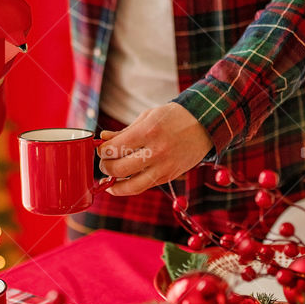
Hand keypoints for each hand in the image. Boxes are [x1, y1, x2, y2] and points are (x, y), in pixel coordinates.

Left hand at [98, 103, 213, 195]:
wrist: (204, 125)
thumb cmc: (173, 118)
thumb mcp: (148, 117)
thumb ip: (124, 131)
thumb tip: (103, 139)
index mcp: (149, 132)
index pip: (115, 148)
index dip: (102, 151)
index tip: (100, 149)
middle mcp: (157, 151)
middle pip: (120, 169)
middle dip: (105, 167)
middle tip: (103, 162)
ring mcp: (164, 167)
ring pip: (131, 186)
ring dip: (114, 184)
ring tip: (109, 179)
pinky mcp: (168, 177)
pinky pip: (144, 187)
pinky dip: (129, 186)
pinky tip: (122, 182)